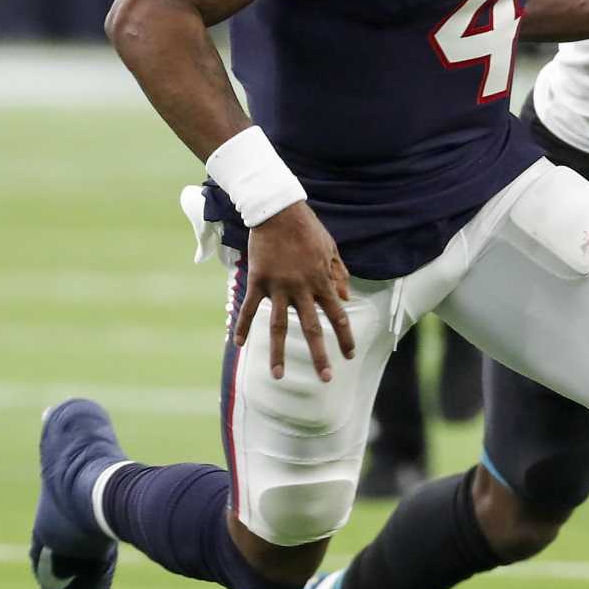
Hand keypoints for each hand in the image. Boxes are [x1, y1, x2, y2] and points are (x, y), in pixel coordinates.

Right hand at [236, 201, 354, 382]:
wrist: (278, 210)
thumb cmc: (307, 228)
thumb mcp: (331, 249)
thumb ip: (339, 274)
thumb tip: (346, 298)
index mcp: (322, 281)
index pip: (338, 316)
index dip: (345, 337)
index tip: (349, 355)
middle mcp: (302, 288)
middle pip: (313, 329)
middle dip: (320, 356)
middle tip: (326, 378)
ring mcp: (279, 286)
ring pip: (280, 327)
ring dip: (279, 353)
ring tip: (278, 376)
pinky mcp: (258, 280)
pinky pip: (251, 308)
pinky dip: (244, 326)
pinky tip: (239, 344)